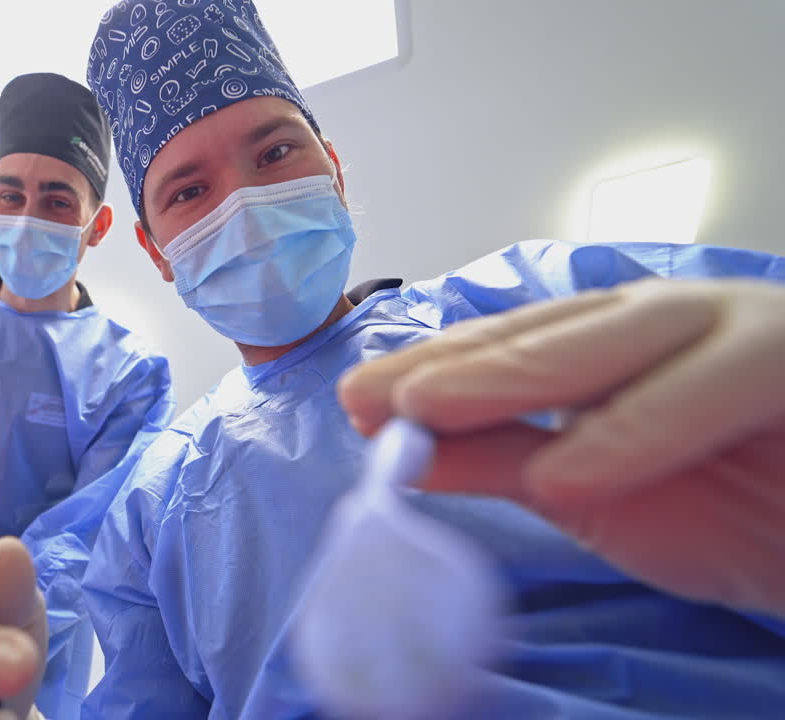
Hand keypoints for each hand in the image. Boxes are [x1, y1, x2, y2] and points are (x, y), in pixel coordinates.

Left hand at [339, 278, 784, 615]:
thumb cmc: (726, 506)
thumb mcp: (588, 487)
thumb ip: (499, 459)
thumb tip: (396, 446)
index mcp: (612, 342)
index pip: (511, 344)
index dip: (434, 369)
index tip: (357, 400)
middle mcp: (664, 321)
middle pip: (552, 333)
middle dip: (459, 364)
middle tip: (371, 396)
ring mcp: (732, 331)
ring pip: (623, 338)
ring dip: (522, 373)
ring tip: (431, 410)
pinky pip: (717, 386)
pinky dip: (640, 430)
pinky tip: (566, 472)